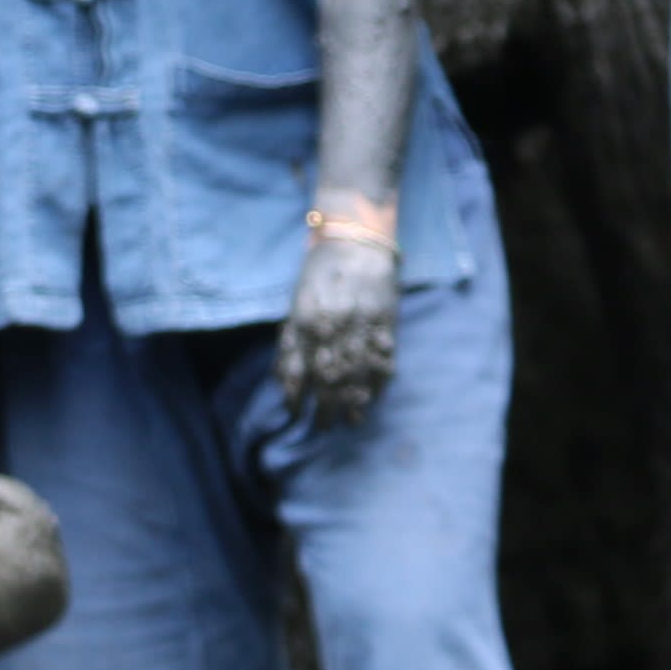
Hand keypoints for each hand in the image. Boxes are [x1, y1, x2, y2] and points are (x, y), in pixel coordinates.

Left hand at [278, 231, 399, 428]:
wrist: (355, 241)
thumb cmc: (320, 276)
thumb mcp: (297, 305)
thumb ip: (290, 342)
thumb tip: (284, 382)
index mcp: (307, 322)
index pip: (298, 371)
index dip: (296, 398)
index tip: (297, 415)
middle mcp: (334, 327)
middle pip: (329, 380)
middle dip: (326, 409)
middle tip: (325, 428)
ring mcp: (362, 325)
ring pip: (357, 375)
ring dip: (354, 403)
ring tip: (352, 422)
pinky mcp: (386, 323)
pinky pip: (383, 360)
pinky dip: (379, 383)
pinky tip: (374, 398)